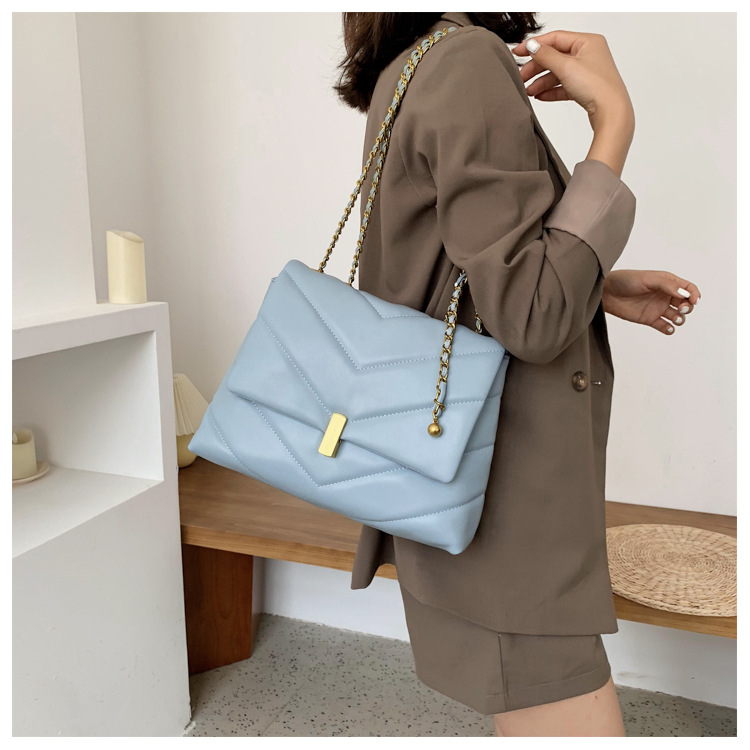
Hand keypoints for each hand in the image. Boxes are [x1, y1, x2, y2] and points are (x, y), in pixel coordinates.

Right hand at [512, 30, 634, 133]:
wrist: (610, 113)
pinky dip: (551, 90)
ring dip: (541, 81)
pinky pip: (563, 86)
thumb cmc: (597, 87)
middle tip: (522, 76)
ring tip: (528, 90)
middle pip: (555, 56)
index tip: (518, 52)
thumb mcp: (566, 66)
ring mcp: (587, 72)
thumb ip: (546, 55)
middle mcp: (588, 54)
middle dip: (537, 67)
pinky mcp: (585, 87)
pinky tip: (540, 96)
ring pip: (558, 72)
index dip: (535, 44)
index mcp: (587, 42)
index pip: (555, 38)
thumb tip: (532, 46)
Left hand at [602, 269, 700, 334]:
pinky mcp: (649, 319)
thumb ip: (667, 285)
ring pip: (678, 316)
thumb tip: (684, 294)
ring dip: (681, 319)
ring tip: (675, 318)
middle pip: (686, 303)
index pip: (688, 288)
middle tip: (681, 309)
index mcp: (667, 282)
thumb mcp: (648, 279)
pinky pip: (665, 327)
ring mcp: (658, 308)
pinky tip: (667, 327)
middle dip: (688, 307)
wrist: (606, 293)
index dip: (694, 294)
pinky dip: (669, 329)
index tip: (694, 300)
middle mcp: (665, 295)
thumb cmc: (625, 280)